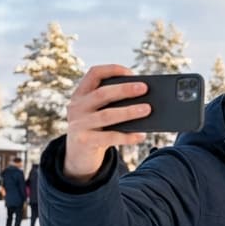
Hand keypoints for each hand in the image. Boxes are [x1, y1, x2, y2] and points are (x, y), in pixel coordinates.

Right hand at [64, 65, 150, 182]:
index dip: (112, 70)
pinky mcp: (83, 141)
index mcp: (81, 94)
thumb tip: (145, 100)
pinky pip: (109, 137)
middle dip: (124, 90)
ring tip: (148, 109)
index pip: (93, 74)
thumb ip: (114, 104)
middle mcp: (76, 107)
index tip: (131, 72)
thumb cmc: (97, 129)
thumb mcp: (99, 113)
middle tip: (144, 88)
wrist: (79, 155)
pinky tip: (141, 136)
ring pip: (107, 115)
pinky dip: (127, 136)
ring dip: (129, 111)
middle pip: (102, 93)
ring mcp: (78, 124)